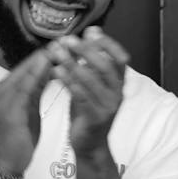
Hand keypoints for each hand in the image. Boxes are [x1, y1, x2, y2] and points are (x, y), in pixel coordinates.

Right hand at [0, 45, 58, 175]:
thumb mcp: (29, 109)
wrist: (6, 162)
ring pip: (28, 72)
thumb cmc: (19, 139)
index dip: (47, 54)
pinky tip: (56, 70)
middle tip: (69, 41)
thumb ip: (36, 90)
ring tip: (65, 50)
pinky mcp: (10, 109)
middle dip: (49, 53)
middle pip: (29, 65)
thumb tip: (49, 73)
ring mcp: (5, 97)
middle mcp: (4, 88)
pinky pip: (28, 87)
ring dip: (46, 60)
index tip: (66, 45)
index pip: (29, 66)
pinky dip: (41, 76)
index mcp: (8, 88)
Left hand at [46, 27, 128, 157]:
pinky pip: (81, 96)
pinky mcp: (95, 119)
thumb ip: (92, 63)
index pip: (120, 58)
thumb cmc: (88, 112)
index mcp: (119, 84)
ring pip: (91, 80)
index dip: (107, 43)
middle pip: (105, 66)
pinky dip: (68, 81)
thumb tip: (92, 34)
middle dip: (85, 50)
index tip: (90, 32)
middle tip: (67, 41)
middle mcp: (117, 95)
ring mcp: (108, 107)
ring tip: (57, 52)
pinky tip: (56, 71)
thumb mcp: (92, 85)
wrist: (91, 146)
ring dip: (72, 63)